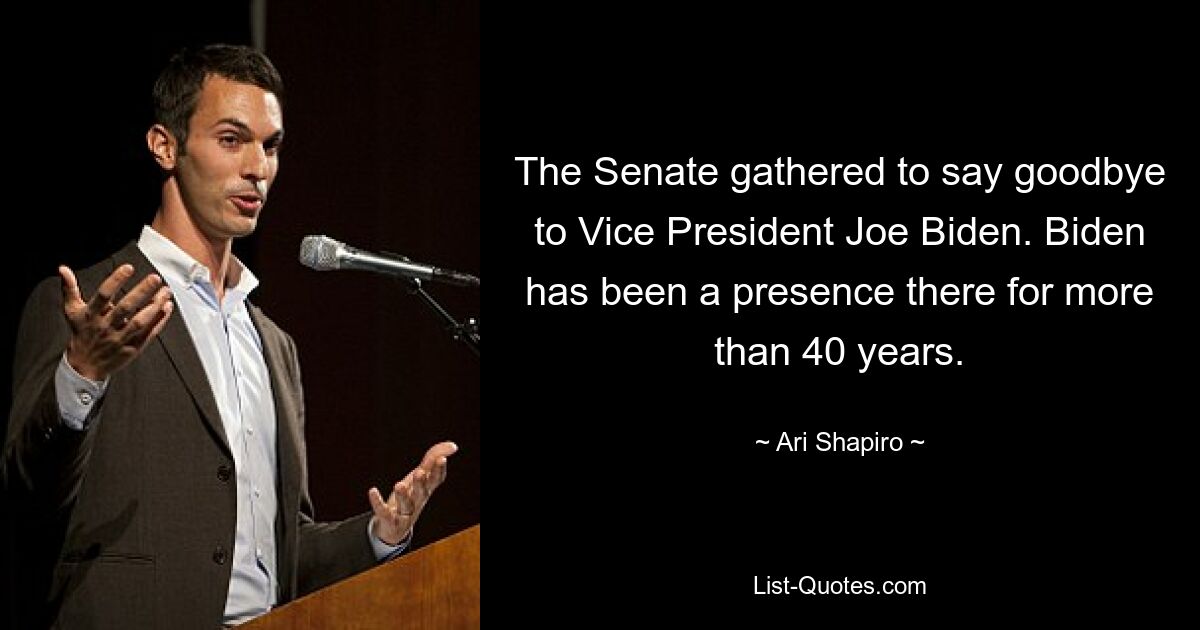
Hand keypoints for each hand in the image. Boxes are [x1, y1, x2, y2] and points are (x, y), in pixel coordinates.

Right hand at [60, 264, 173, 380]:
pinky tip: (167, 307)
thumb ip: (70, 289)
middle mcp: (106, 326)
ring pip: (140, 322)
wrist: (84, 366)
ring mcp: (120, 338)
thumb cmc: (81, 334)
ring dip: (155, 306)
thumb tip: (62, 269)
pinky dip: (160, 321)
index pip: (103, 295)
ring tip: (166, 293)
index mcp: (91, 315)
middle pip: (125, 307)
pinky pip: (148, 333)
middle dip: (141, 291)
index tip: (128, 268)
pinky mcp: (132, 348)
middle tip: (155, 278)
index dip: (115, 280)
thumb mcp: (72, 311)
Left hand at [369, 441, 456, 544]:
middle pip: (421, 494)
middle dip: (421, 484)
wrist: (394, 528)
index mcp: (426, 490)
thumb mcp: (420, 476)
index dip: (439, 471)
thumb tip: (453, 446)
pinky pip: (383, 512)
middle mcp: (417, 502)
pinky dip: (378, 503)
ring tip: (399, 485)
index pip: (435, 481)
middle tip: (420, 472)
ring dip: (403, 496)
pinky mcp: (388, 520)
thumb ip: (433, 458)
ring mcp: (404, 513)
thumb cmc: (410, 496)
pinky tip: (372, 491)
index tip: (441, 459)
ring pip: (405, 505)